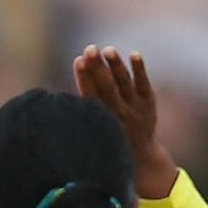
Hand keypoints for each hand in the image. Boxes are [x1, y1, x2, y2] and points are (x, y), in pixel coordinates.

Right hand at [73, 44, 176, 198]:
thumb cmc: (106, 141)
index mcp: (101, 121)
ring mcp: (135, 107)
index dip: (84, 77)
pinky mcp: (148, 103)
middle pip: (107, 86)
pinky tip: (134, 54)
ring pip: (124, 83)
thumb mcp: (91, 135)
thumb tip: (59, 95)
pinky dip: (139, 69)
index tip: (78, 60)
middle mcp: (119, 113)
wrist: (140, 158)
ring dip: (116, 65)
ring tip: (107, 49)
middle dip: (98, 67)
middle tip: (90, 48)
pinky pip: (143, 84)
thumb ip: (81, 111)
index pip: (90, 95)